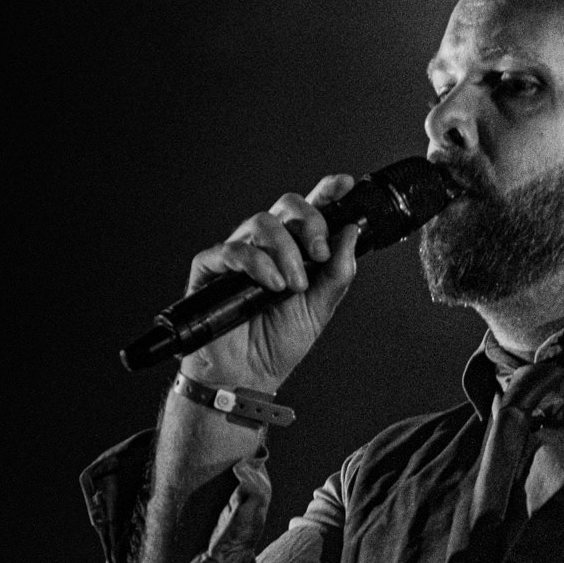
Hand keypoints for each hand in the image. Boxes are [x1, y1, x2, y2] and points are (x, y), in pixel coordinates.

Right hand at [178, 174, 360, 390]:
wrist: (248, 377)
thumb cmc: (278, 343)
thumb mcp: (320, 309)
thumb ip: (338, 273)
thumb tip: (352, 232)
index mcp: (294, 252)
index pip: (308, 211)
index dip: (325, 192)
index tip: (343, 185)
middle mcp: (266, 247)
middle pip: (286, 206)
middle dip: (309, 224)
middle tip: (320, 254)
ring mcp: (238, 255)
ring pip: (261, 223)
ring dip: (285, 252)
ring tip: (293, 286)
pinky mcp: (211, 269)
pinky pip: (231, 250)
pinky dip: (256, 263)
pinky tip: (271, 285)